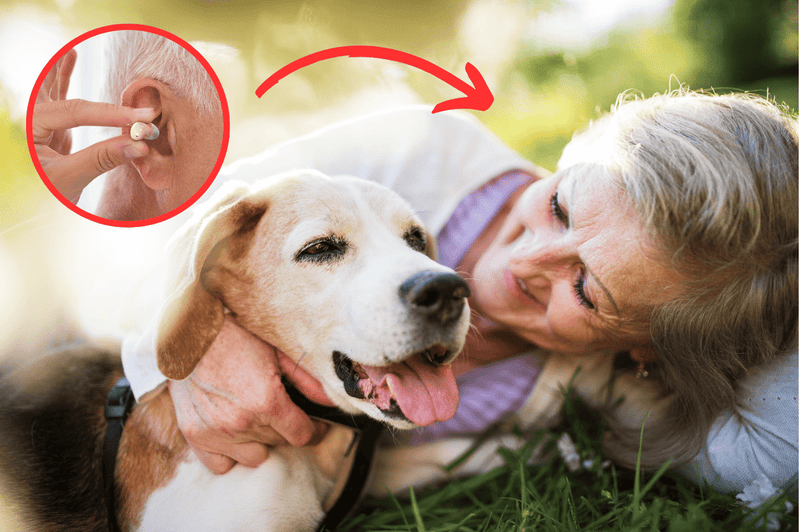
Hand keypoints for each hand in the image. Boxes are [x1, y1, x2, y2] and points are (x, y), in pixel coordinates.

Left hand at [32, 48, 157, 203]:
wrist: (26, 220)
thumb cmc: (41, 199)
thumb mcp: (70, 180)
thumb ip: (102, 158)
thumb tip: (137, 145)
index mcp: (31, 129)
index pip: (75, 111)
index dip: (112, 114)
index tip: (142, 119)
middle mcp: (31, 121)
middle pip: (55, 92)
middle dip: (72, 77)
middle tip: (89, 59)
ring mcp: (39, 125)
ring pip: (52, 92)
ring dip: (63, 71)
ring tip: (71, 50)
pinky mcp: (50, 131)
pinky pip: (58, 99)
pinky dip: (62, 79)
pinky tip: (70, 58)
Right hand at [167, 315, 331, 473]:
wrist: (190, 335)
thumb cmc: (236, 339)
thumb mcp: (278, 353)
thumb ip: (308, 381)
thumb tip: (330, 401)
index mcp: (266, 401)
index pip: (302, 435)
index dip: (316, 432)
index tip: (316, 426)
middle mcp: (242, 422)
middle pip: (280, 443)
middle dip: (287, 429)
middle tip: (282, 410)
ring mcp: (217, 432)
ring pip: (255, 456)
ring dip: (261, 441)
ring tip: (257, 419)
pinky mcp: (196, 436)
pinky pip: (222, 464)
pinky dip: (231, 454)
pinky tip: (235, 434)